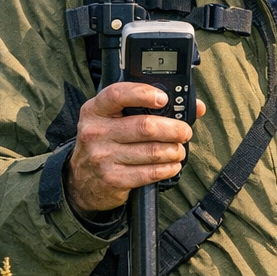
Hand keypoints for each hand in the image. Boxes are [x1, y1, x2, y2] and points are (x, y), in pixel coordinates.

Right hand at [64, 80, 203, 217]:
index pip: (117, 94)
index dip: (143, 94)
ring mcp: (103, 157)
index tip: (164, 99)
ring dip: (174, 151)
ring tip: (179, 150)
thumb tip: (195, 107)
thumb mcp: (113, 119)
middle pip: (145, 126)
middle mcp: (96, 132)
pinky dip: (168, 168)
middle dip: (173, 129)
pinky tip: (172, 165)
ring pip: (152, 151)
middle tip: (184, 131)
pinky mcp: (113, 179)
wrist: (81, 181)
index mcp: (95, 110)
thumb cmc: (105, 143)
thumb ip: (146, 107)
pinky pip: (150, 172)